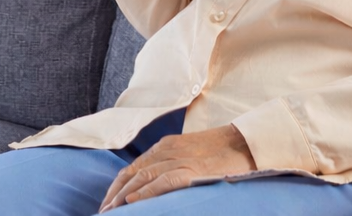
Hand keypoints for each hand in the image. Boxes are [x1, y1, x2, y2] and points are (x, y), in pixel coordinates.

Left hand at [99, 125, 255, 210]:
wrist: (249, 142)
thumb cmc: (224, 154)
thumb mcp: (192, 156)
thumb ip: (173, 166)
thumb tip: (154, 187)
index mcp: (167, 146)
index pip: (133, 167)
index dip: (117, 186)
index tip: (107, 203)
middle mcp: (168, 150)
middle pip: (132, 172)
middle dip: (114, 194)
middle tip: (103, 211)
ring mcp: (180, 158)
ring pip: (142, 176)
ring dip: (123, 196)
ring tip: (111, 212)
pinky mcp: (192, 169)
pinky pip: (163, 181)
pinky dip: (146, 192)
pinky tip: (132, 203)